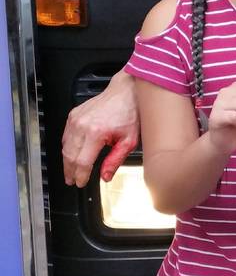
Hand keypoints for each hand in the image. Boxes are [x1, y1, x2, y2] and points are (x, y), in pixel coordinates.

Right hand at [62, 69, 138, 187]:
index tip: (80, 183)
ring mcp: (75, 119)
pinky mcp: (73, 115)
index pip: (82, 162)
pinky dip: (67, 147)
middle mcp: (82, 125)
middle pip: (70, 156)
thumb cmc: (131, 112)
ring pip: (65, 147)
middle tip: (72, 181)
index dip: (80, 176)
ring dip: (67, 161)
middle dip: (70, 172)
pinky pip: (66, 136)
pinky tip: (72, 154)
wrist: (126, 91)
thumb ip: (115, 160)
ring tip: (71, 171)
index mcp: (96, 133)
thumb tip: (105, 176)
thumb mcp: (130, 140)